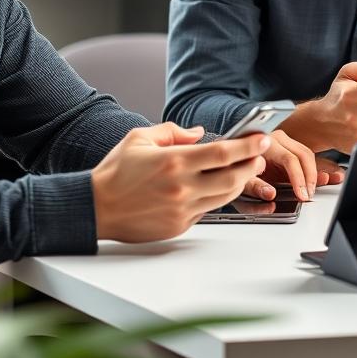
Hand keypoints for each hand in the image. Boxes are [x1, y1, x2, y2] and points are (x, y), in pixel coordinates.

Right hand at [91, 123, 268, 242]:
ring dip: (240, 183)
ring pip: (224, 197)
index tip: (261, 138)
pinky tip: (219, 187)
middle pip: (232, 178)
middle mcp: (181, 188)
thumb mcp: (140, 138)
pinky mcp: (178, 226)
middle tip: (259, 155)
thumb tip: (199, 133)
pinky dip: (217, 198)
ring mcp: (181, 210)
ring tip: (244, 170)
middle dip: (251, 165)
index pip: (223, 153)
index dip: (247, 145)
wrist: (95, 207)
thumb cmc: (115, 172)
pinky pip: (207, 210)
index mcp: (173, 162)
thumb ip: (173, 131)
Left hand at [243, 141, 348, 201]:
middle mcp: (277, 138)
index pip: (290, 159)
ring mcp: (284, 142)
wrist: (230, 153)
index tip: (302, 194)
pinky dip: (316, 169)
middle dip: (310, 177)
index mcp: (265, 142)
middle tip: (309, 195)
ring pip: (307, 154)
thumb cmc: (234, 163)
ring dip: (314, 174)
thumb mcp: (238, 176)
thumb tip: (270, 194)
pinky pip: (306, 156)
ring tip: (316, 189)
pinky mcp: (288, 148)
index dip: (298, 178)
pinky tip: (330, 176)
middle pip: (304, 155)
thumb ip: (254, 186)